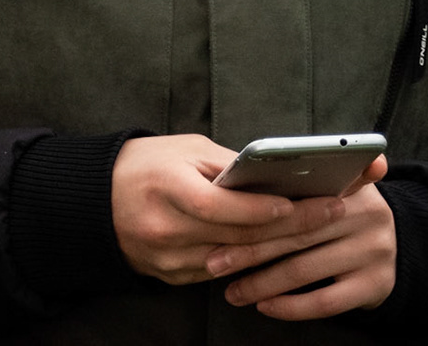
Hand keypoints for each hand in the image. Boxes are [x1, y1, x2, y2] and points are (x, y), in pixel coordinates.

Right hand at [111, 134, 347, 284]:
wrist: (94, 199)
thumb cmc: (145, 164)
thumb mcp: (184, 150)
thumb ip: (227, 166)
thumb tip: (277, 176)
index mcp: (166, 187)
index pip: (221, 205)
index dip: (262, 207)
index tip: (300, 201)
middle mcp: (166, 228)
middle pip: (239, 235)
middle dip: (292, 224)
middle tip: (332, 210)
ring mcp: (168, 258)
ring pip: (236, 259)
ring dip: (280, 245)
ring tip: (317, 228)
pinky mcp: (171, 277)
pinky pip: (220, 271)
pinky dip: (251, 258)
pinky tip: (279, 247)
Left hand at [207, 156, 394, 318]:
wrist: (403, 245)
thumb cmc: (344, 213)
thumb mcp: (335, 187)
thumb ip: (299, 183)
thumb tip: (235, 184)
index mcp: (349, 183)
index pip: (297, 194)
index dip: (257, 210)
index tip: (221, 219)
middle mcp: (365, 214)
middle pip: (293, 233)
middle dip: (248, 250)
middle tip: (214, 262)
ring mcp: (372, 251)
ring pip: (303, 269)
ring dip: (261, 283)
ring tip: (233, 291)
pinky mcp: (375, 285)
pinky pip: (325, 301)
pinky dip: (291, 306)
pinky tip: (266, 306)